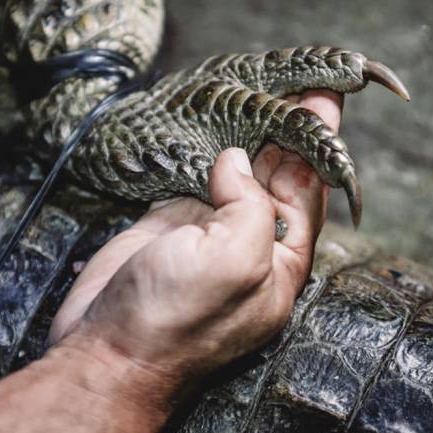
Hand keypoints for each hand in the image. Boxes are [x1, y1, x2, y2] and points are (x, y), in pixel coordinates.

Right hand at [49, 90, 344, 407]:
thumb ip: (250, 205)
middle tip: (300, 75)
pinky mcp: (167, 225)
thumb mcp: (236, 261)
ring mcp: (207, 232)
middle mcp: (249, 243)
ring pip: (236, 170)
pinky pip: (193, 175)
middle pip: (278, 173)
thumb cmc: (175, 322)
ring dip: (247, 129)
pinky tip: (211, 116)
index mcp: (280, 260)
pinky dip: (203, 146)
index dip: (320, 139)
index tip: (326, 92)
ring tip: (260, 84)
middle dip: (289, 125)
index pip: (310, 187)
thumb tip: (234, 161)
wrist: (105, 357)